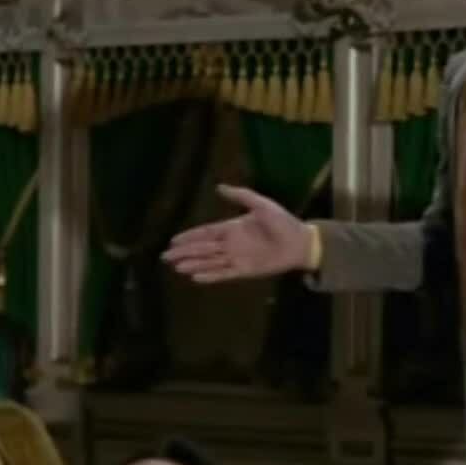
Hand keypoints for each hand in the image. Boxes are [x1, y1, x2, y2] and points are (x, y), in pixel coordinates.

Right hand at [161, 184, 312, 282]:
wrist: (300, 242)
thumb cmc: (282, 221)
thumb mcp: (261, 204)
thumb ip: (240, 196)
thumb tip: (219, 186)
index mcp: (232, 227)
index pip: (205, 232)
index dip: (189, 236)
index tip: (173, 240)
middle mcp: (231, 244)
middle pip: (203, 249)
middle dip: (184, 252)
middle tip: (165, 257)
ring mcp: (237, 258)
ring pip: (209, 262)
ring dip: (193, 264)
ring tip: (176, 268)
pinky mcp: (245, 270)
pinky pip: (223, 273)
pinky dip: (210, 275)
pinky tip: (195, 277)